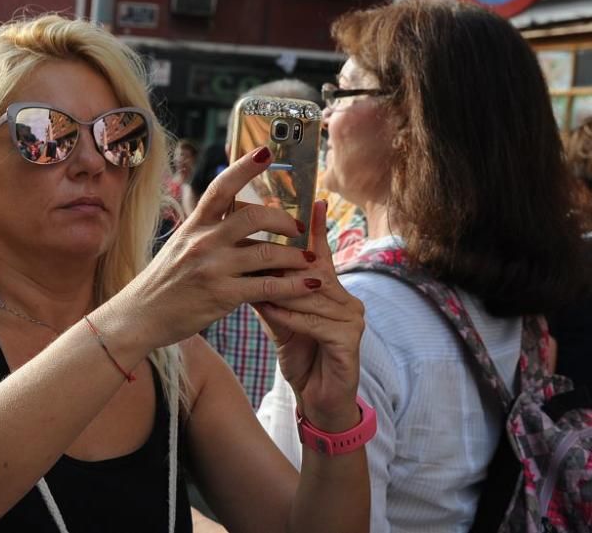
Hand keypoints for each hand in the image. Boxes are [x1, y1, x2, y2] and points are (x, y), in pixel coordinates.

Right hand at [110, 147, 321, 347]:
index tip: (265, 152)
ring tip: (310, 260)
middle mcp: (203, 242)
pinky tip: (309, 285)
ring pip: (267, 254)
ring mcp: (213, 268)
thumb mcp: (180, 246)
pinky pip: (267, 287)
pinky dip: (293, 286)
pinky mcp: (222, 296)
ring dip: (296, 256)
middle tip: (297, 228)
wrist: (140, 315)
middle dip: (283, 220)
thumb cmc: (164, 281)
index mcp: (194, 225)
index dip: (244, 167)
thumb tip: (235, 214)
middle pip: (253, 217)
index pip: (221, 187)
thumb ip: (207, 231)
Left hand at [254, 200, 365, 431]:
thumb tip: (246, 256)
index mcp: (332, 288)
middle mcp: (348, 298)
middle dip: (284, 264)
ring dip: (282, 292)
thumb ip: (268, 287)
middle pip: (313, 271)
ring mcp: (353, 320)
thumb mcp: (279, 315)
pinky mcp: (350, 342)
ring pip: (312, 296)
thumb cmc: (299, 353)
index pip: (321, 252)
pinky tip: (272, 311)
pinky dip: (292, 317)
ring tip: (255, 287)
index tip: (313, 199)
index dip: (316, 227)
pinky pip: (316, 323)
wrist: (317, 399)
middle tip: (253, 251)